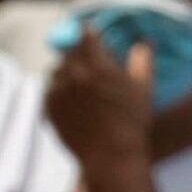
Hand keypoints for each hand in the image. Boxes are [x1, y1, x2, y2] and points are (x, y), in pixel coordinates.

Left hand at [46, 35, 159, 173]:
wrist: (110, 157)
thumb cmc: (131, 122)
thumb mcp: (143, 88)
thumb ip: (142, 59)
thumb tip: (144, 42)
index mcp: (96, 64)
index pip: (86, 35)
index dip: (91, 34)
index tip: (94, 36)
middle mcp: (72, 74)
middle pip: (69, 52)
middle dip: (80, 55)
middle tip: (94, 68)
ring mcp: (57, 91)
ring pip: (56, 71)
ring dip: (67, 73)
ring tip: (83, 88)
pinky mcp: (48, 108)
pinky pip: (50, 91)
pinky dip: (59, 92)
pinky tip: (75, 104)